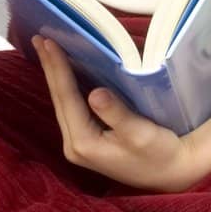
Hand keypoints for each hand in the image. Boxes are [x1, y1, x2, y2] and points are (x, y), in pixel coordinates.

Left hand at [32, 35, 204, 192]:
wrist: (172, 173)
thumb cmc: (160, 152)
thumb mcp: (141, 133)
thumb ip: (116, 113)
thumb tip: (95, 93)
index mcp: (84, 143)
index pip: (67, 98)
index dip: (57, 68)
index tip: (48, 42)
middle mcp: (75, 145)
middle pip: (59, 100)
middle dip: (50, 68)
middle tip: (39, 38)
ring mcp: (79, 145)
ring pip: (63, 103)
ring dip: (55, 76)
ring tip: (46, 50)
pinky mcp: (87, 141)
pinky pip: (71, 108)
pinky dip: (66, 86)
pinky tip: (64, 72)